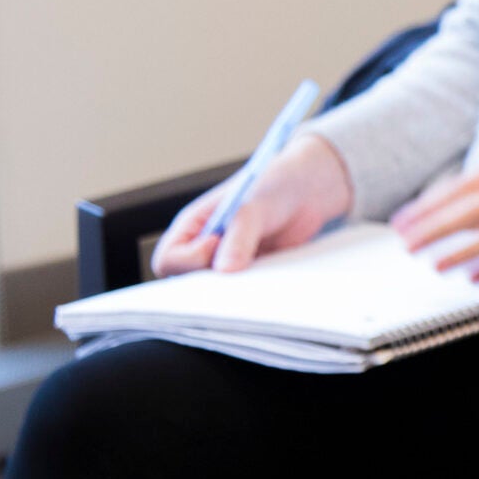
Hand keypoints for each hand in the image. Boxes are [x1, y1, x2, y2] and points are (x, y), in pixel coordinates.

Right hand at [153, 134, 352, 275]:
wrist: (309, 189)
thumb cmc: (275, 186)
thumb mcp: (254, 208)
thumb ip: (239, 237)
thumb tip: (225, 270)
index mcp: (193, 227)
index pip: (169, 259)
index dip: (188, 260)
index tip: (216, 245)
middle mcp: (205, 248)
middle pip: (187, 283)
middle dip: (210, 284)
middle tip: (242, 274)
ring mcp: (228, 262)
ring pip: (218, 291)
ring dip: (236, 290)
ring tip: (261, 272)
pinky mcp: (251, 272)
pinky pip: (245, 292)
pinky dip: (254, 291)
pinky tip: (273, 279)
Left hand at [390, 146, 478, 279]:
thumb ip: (477, 183)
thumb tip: (435, 205)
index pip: (458, 188)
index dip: (427, 207)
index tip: (401, 223)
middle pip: (472, 211)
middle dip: (437, 229)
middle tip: (409, 245)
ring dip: (465, 251)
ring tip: (437, 266)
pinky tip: (476, 277)